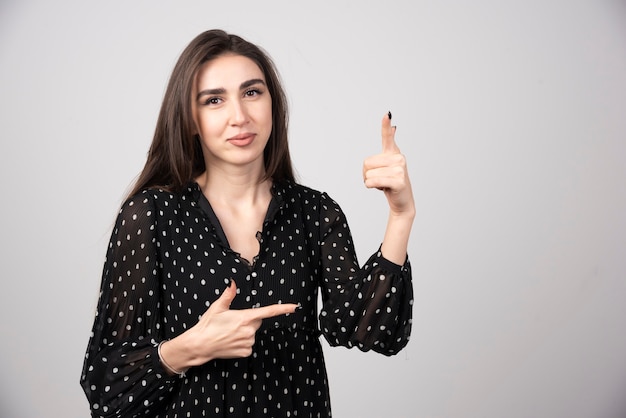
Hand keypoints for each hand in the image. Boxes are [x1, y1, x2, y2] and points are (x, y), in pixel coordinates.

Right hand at [162, 281, 297, 368]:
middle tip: (233, 322)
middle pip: (257, 321)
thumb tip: (232, 283)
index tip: (295, 307)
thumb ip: (228, 294)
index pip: (268, 312)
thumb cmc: (208, 325)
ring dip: (245, 332)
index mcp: (244, 317)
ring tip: (229, 332)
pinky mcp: (246, 352)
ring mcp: (248, 342)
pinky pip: (249, 344)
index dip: (283, 309)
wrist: (200, 344)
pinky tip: (231, 341)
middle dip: (249, 320)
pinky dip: (242, 342)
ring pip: (252, 333)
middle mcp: (249, 330)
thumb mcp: (218, 307)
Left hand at [363, 112, 414, 216]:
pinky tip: (383, 189)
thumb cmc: (391, 183)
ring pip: (369, 174)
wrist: (402, 202)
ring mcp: (400, 169)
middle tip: (380, 179)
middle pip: (366, 163)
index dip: (385, 126)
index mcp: (394, 153)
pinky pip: (374, 181)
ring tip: (384, 184)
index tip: (386, 114)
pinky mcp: (398, 181)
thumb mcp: (387, 165)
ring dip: (371, 182)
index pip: (388, 137)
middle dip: (367, 174)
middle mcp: (399, 158)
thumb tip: (394, 127)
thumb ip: (386, 149)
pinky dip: (372, 187)